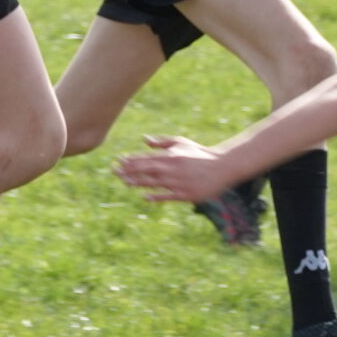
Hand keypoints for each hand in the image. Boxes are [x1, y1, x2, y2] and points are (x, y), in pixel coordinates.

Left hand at [113, 135, 230, 203]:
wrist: (222, 166)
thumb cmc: (199, 153)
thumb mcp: (181, 143)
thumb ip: (162, 142)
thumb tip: (144, 140)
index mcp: (171, 156)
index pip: (146, 158)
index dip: (131, 161)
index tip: (118, 161)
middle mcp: (172, 169)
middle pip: (146, 171)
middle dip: (129, 171)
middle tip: (114, 172)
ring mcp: (179, 182)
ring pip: (154, 183)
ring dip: (138, 183)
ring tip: (125, 183)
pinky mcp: (186, 194)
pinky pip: (167, 196)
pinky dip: (156, 196)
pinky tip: (144, 196)